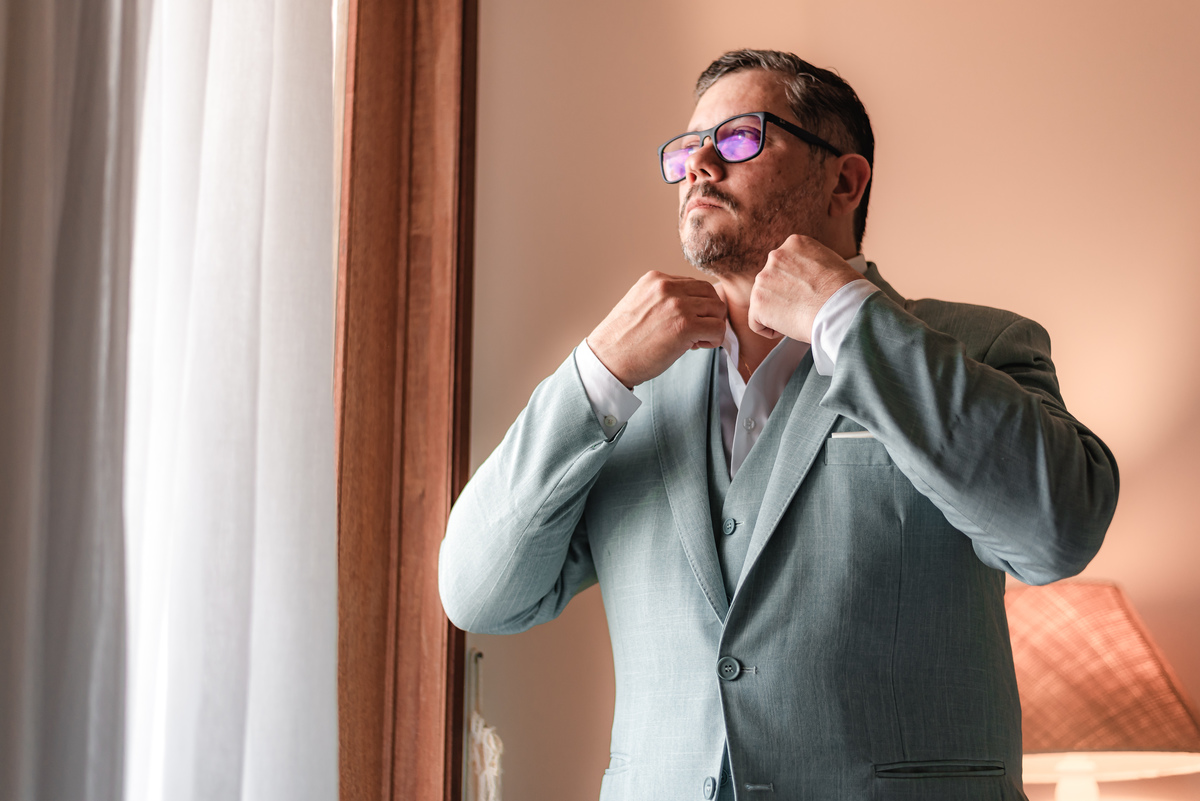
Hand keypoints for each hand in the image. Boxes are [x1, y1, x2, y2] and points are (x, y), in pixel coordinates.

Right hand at [587, 271, 726, 386]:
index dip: (696, 305)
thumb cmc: (623, 340)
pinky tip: (697, 347)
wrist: (608, 359)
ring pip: (718, 309)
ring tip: (695, 341)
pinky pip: (718, 328)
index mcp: (656, 279)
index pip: (693, 284)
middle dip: (708, 313)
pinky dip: (714, 340)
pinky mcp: (685, 326)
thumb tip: (693, 307)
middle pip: (710, 293)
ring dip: (712, 326)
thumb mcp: (640, 305)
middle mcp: (667, 287)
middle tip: (695, 332)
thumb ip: (663, 299)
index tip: (685, 323)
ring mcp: (677, 305)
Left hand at [748, 235, 861, 341]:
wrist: (841, 308)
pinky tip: (791, 326)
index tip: (809, 293)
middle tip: (805, 307)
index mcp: (795, 243)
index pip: (785, 266)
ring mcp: (763, 278)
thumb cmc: (846, 291)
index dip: (797, 284)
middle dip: (785, 296)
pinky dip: (771, 330)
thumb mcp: (830, 262)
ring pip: (764, 302)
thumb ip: (810, 265)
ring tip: (802, 315)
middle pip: (772, 282)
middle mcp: (775, 256)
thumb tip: (805, 278)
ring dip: (779, 312)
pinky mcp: (758, 302)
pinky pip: (756, 322)